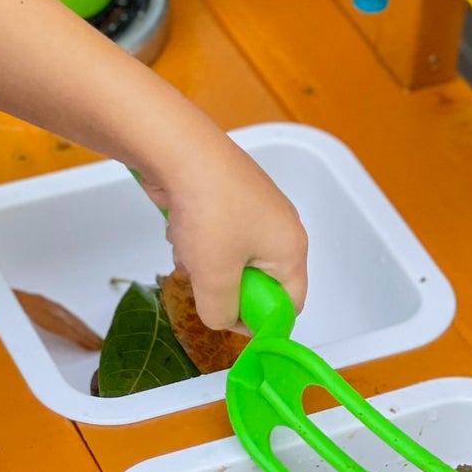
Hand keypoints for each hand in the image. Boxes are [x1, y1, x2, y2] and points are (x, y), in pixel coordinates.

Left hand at [141, 132, 307, 331]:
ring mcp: (252, 208)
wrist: (179, 150)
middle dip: (224, 286)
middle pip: (257, 281)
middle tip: (203, 281)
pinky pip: (215, 235)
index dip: (262, 320)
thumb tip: (222, 319)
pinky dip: (196, 239)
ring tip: (188, 248)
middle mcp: (279, 227)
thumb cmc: (209, 212)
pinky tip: (181, 227)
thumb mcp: (215, 277)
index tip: (230, 321)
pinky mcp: (226, 197)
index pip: (290, 302)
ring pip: (230, 259)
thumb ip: (221, 311)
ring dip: (204, 263)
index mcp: (291, 247)